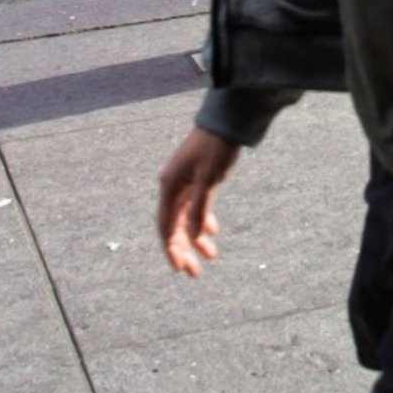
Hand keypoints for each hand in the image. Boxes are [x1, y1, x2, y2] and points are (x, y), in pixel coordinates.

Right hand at [154, 127, 240, 275]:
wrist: (227, 120)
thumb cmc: (216, 148)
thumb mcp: (209, 179)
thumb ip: (199, 208)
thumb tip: (191, 237)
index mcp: (169, 186)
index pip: (165, 226)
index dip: (171, 249)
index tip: (179, 269)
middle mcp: (173, 186)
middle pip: (174, 226)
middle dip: (184, 249)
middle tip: (195, 272)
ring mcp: (184, 183)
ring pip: (186, 218)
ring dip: (195, 238)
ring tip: (210, 256)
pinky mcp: (196, 179)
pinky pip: (195, 207)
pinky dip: (202, 221)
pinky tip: (213, 233)